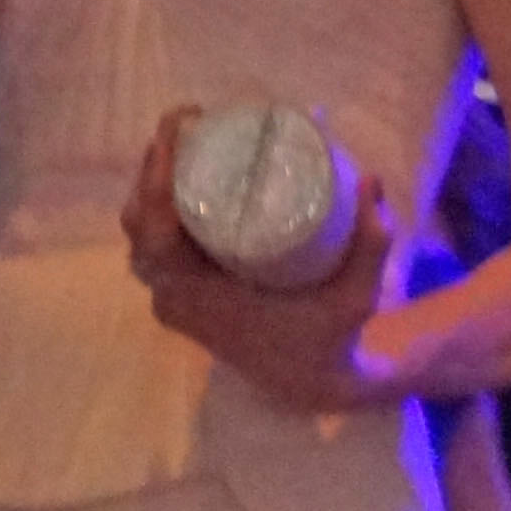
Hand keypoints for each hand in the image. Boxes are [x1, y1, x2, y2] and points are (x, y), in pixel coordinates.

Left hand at [125, 106, 395, 414]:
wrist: (312, 386)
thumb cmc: (328, 339)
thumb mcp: (355, 295)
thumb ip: (370, 243)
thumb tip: (371, 178)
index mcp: (199, 297)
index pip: (154, 228)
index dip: (157, 173)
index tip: (183, 127)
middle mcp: (174, 299)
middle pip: (138, 220)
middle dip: (157, 166)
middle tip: (193, 124)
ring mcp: (172, 301)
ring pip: (141, 232)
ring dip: (155, 186)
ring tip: (189, 143)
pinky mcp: (179, 300)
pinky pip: (154, 245)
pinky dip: (160, 209)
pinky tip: (185, 178)